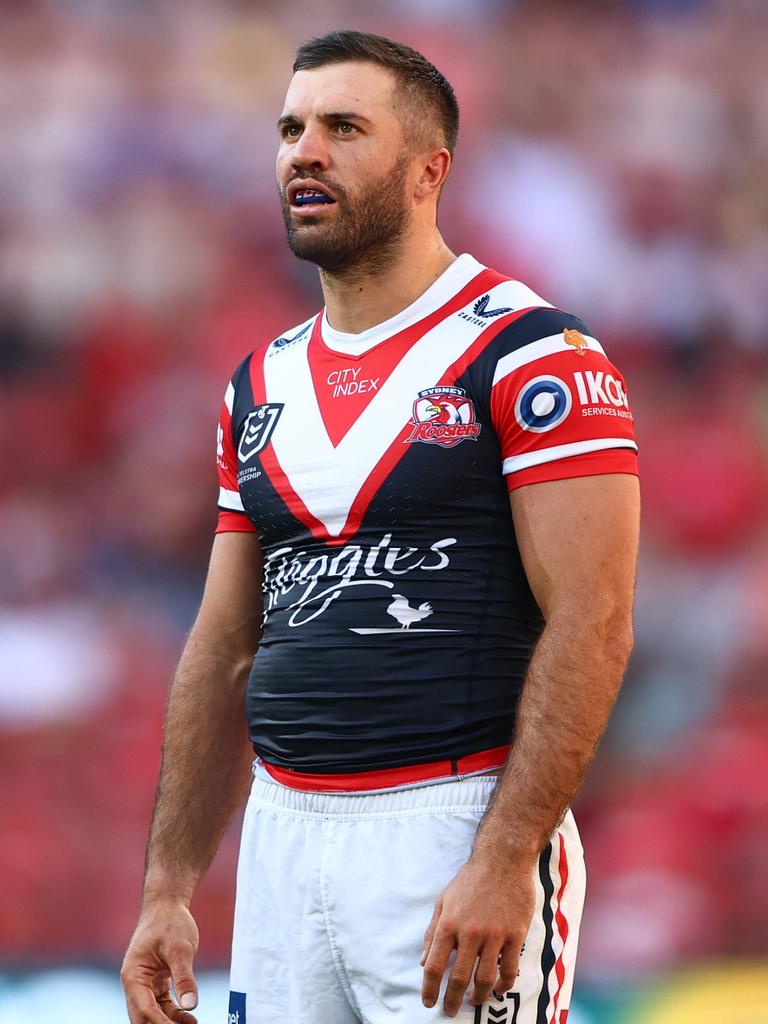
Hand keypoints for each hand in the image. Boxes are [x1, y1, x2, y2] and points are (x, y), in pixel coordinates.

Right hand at [121, 899, 199, 1023]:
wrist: (167, 904)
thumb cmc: (170, 921)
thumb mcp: (181, 948)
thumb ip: (184, 977)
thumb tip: (191, 1005)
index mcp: (133, 976)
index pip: (145, 1010)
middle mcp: (135, 983)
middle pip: (143, 1017)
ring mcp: (144, 983)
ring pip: (153, 1013)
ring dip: (169, 1022)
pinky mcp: (155, 981)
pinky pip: (161, 1004)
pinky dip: (173, 1012)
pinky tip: (189, 1017)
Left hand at [420, 851, 535, 1017]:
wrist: (502, 859)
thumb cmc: (471, 880)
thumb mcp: (444, 901)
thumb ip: (432, 931)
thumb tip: (423, 960)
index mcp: (449, 923)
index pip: (433, 965)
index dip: (429, 988)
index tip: (428, 1002)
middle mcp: (469, 932)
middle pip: (459, 978)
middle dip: (452, 1000)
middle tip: (450, 1010)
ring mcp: (494, 935)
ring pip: (485, 978)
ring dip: (479, 996)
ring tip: (474, 1000)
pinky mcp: (515, 934)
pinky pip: (509, 969)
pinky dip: (504, 985)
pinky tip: (500, 989)